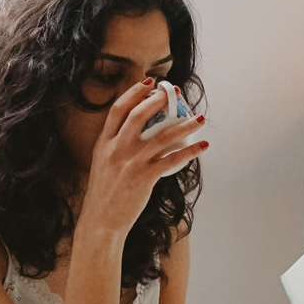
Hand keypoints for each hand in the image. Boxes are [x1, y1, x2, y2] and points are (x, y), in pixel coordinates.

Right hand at [80, 79, 206, 237]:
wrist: (101, 220)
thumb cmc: (105, 194)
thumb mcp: (103, 163)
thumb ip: (116, 146)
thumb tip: (138, 134)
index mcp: (104, 143)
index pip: (118, 110)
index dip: (134, 93)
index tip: (149, 83)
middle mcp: (117, 149)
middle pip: (139, 115)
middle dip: (159, 101)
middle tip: (176, 93)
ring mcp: (131, 162)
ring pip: (162, 136)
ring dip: (184, 125)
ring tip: (199, 119)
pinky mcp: (144, 177)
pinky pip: (172, 160)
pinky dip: (190, 152)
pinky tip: (202, 147)